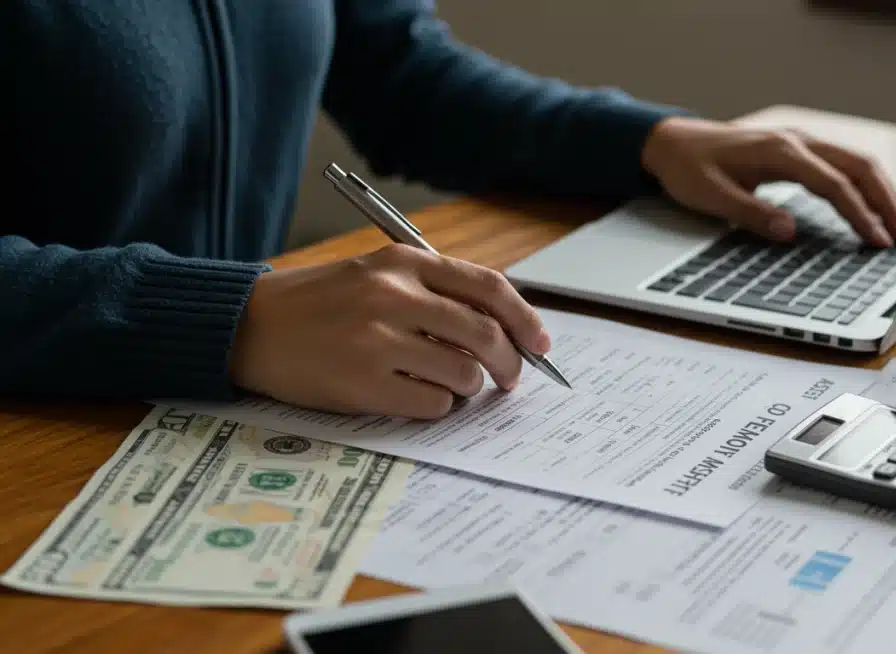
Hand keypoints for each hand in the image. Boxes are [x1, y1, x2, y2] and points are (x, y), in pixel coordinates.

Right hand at [229, 244, 550, 418]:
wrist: (248, 326)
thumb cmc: (321, 304)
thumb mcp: (377, 275)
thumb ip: (435, 293)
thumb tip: (503, 331)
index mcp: (404, 262)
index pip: (489, 288)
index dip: (526, 319)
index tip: (540, 344)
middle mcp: (394, 295)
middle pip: (486, 335)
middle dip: (510, 364)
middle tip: (510, 379)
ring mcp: (378, 340)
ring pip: (464, 375)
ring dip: (468, 387)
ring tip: (446, 385)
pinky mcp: (363, 383)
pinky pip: (432, 405)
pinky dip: (436, 406)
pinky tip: (415, 397)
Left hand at [640, 116, 895, 246]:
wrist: (673, 142)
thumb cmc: (689, 169)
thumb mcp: (710, 197)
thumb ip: (751, 213)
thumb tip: (790, 231)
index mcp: (779, 151)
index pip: (834, 184)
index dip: (859, 214)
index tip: (877, 241)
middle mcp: (798, 140)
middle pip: (860, 166)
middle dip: (886, 202)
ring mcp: (801, 141)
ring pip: (858, 162)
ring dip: (882, 193)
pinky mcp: (799, 149)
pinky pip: (844, 163)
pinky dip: (866, 185)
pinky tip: (873, 207)